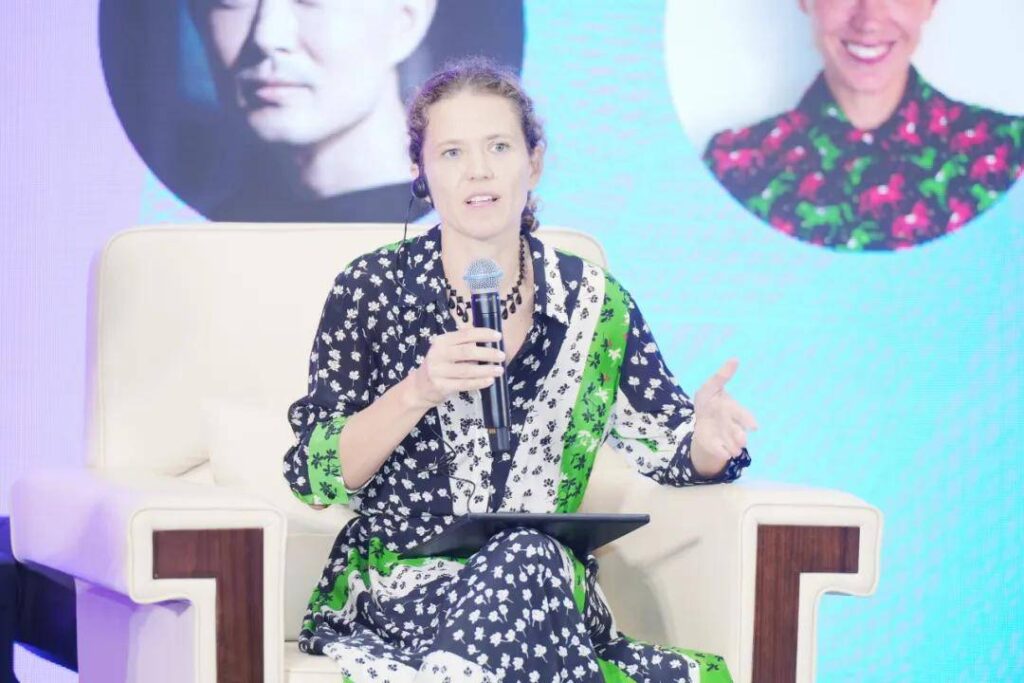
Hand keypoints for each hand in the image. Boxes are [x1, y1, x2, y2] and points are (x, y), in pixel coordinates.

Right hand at [408, 326, 505, 408]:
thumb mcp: (446, 350)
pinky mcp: (441, 386)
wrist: (419, 387)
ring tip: (499, 370)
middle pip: (468, 352)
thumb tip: (489, 338)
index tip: (498, 336)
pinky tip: (490, 381)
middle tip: (502, 355)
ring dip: (486, 370)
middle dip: (488, 353)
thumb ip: (463, 344)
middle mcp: (438, 354)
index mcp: (442, 341)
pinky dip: (479, 382)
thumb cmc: (440, 365)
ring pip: (467, 370)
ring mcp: (438, 371)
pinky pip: (464, 384)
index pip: (465, 334)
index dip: (483, 334)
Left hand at [691, 358, 757, 476]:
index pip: (740, 413)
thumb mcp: (710, 387)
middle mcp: (731, 424)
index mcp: (731, 409)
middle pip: (736, 430)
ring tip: (735, 451)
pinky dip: (721, 452)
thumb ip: (722, 376)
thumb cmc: (709, 401)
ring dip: (733, 446)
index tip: (753, 426)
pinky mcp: (716, 446)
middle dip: (739, 435)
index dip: (747, 419)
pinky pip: (720, 451)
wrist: (701, 420)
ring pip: (731, 442)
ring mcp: (724, 436)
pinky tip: (723, 455)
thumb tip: (735, 359)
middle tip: (742, 442)